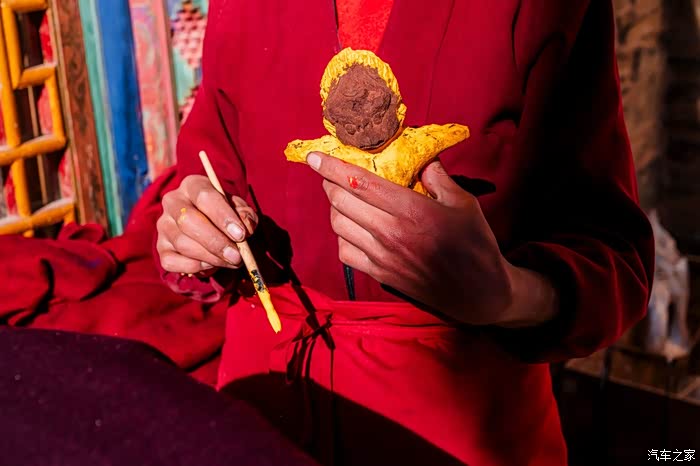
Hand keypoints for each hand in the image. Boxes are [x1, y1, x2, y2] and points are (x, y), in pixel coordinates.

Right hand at [156, 175, 257, 273]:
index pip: (205, 196)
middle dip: (215, 242)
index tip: (241, 235)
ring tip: (231, 261)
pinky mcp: (161, 248)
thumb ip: (245, 215)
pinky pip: (172, 262)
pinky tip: (211, 264)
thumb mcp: (239, 209)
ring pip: (183, 244)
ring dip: (211, 258)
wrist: (210, 227)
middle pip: (188, 221)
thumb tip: (246, 228)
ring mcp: (164, 225)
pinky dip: (194, 267)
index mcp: (193, 185)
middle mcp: (173, 202)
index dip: (223, 216)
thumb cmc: (226, 214)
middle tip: (236, 256)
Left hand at [307, 152, 558, 327]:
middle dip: (330, 183)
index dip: (331, 167)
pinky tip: (353, 228)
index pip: (360, 182)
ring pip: (338, 225)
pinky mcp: (380, 274)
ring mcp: (382, 257)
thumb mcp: (463, 203)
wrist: (479, 294)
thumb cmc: (475, 244)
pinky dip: (342, 236)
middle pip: (341, 201)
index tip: (313, 156)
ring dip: (335, 208)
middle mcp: (391, 233)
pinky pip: (344, 252)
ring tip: (345, 198)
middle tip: (333, 175)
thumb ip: (436, 176)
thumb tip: (416, 154)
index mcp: (412, 210)